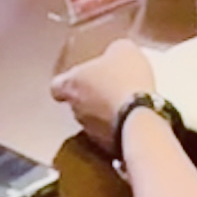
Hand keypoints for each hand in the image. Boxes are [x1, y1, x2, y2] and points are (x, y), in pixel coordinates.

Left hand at [48, 40, 156, 154]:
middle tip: (110, 87)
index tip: (78, 79)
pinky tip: (134, 118)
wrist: (140, 118)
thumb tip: (116, 52)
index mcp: (72, 84)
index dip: (67, 82)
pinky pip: (110, 134)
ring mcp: (90, 131)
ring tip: (126, 103)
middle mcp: (75, 109)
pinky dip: (118, 128)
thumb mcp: (123, 50)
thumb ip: (113, 51)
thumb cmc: (125, 80)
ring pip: (92, 120)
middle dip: (91, 97)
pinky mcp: (107, 147)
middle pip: (75, 103)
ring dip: (104, 113)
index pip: (56, 86)